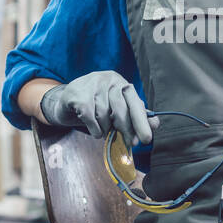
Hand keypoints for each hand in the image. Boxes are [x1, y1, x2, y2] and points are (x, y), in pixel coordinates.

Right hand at [39, 71, 156, 146]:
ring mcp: (92, 84)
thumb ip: (136, 116)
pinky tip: (95, 130)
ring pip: (104, 115)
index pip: (135, 103)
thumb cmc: (96, 108)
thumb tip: (156, 124)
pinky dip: (94, 128)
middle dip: (125, 129)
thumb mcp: (117, 111)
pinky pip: (90, 116)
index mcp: (121, 83)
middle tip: (128, 143)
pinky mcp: (77, 93)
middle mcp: (109, 79)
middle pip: (121, 109)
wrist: (67, 103)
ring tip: (102, 130)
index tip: (146, 139)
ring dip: (105, 129)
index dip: (141, 122)